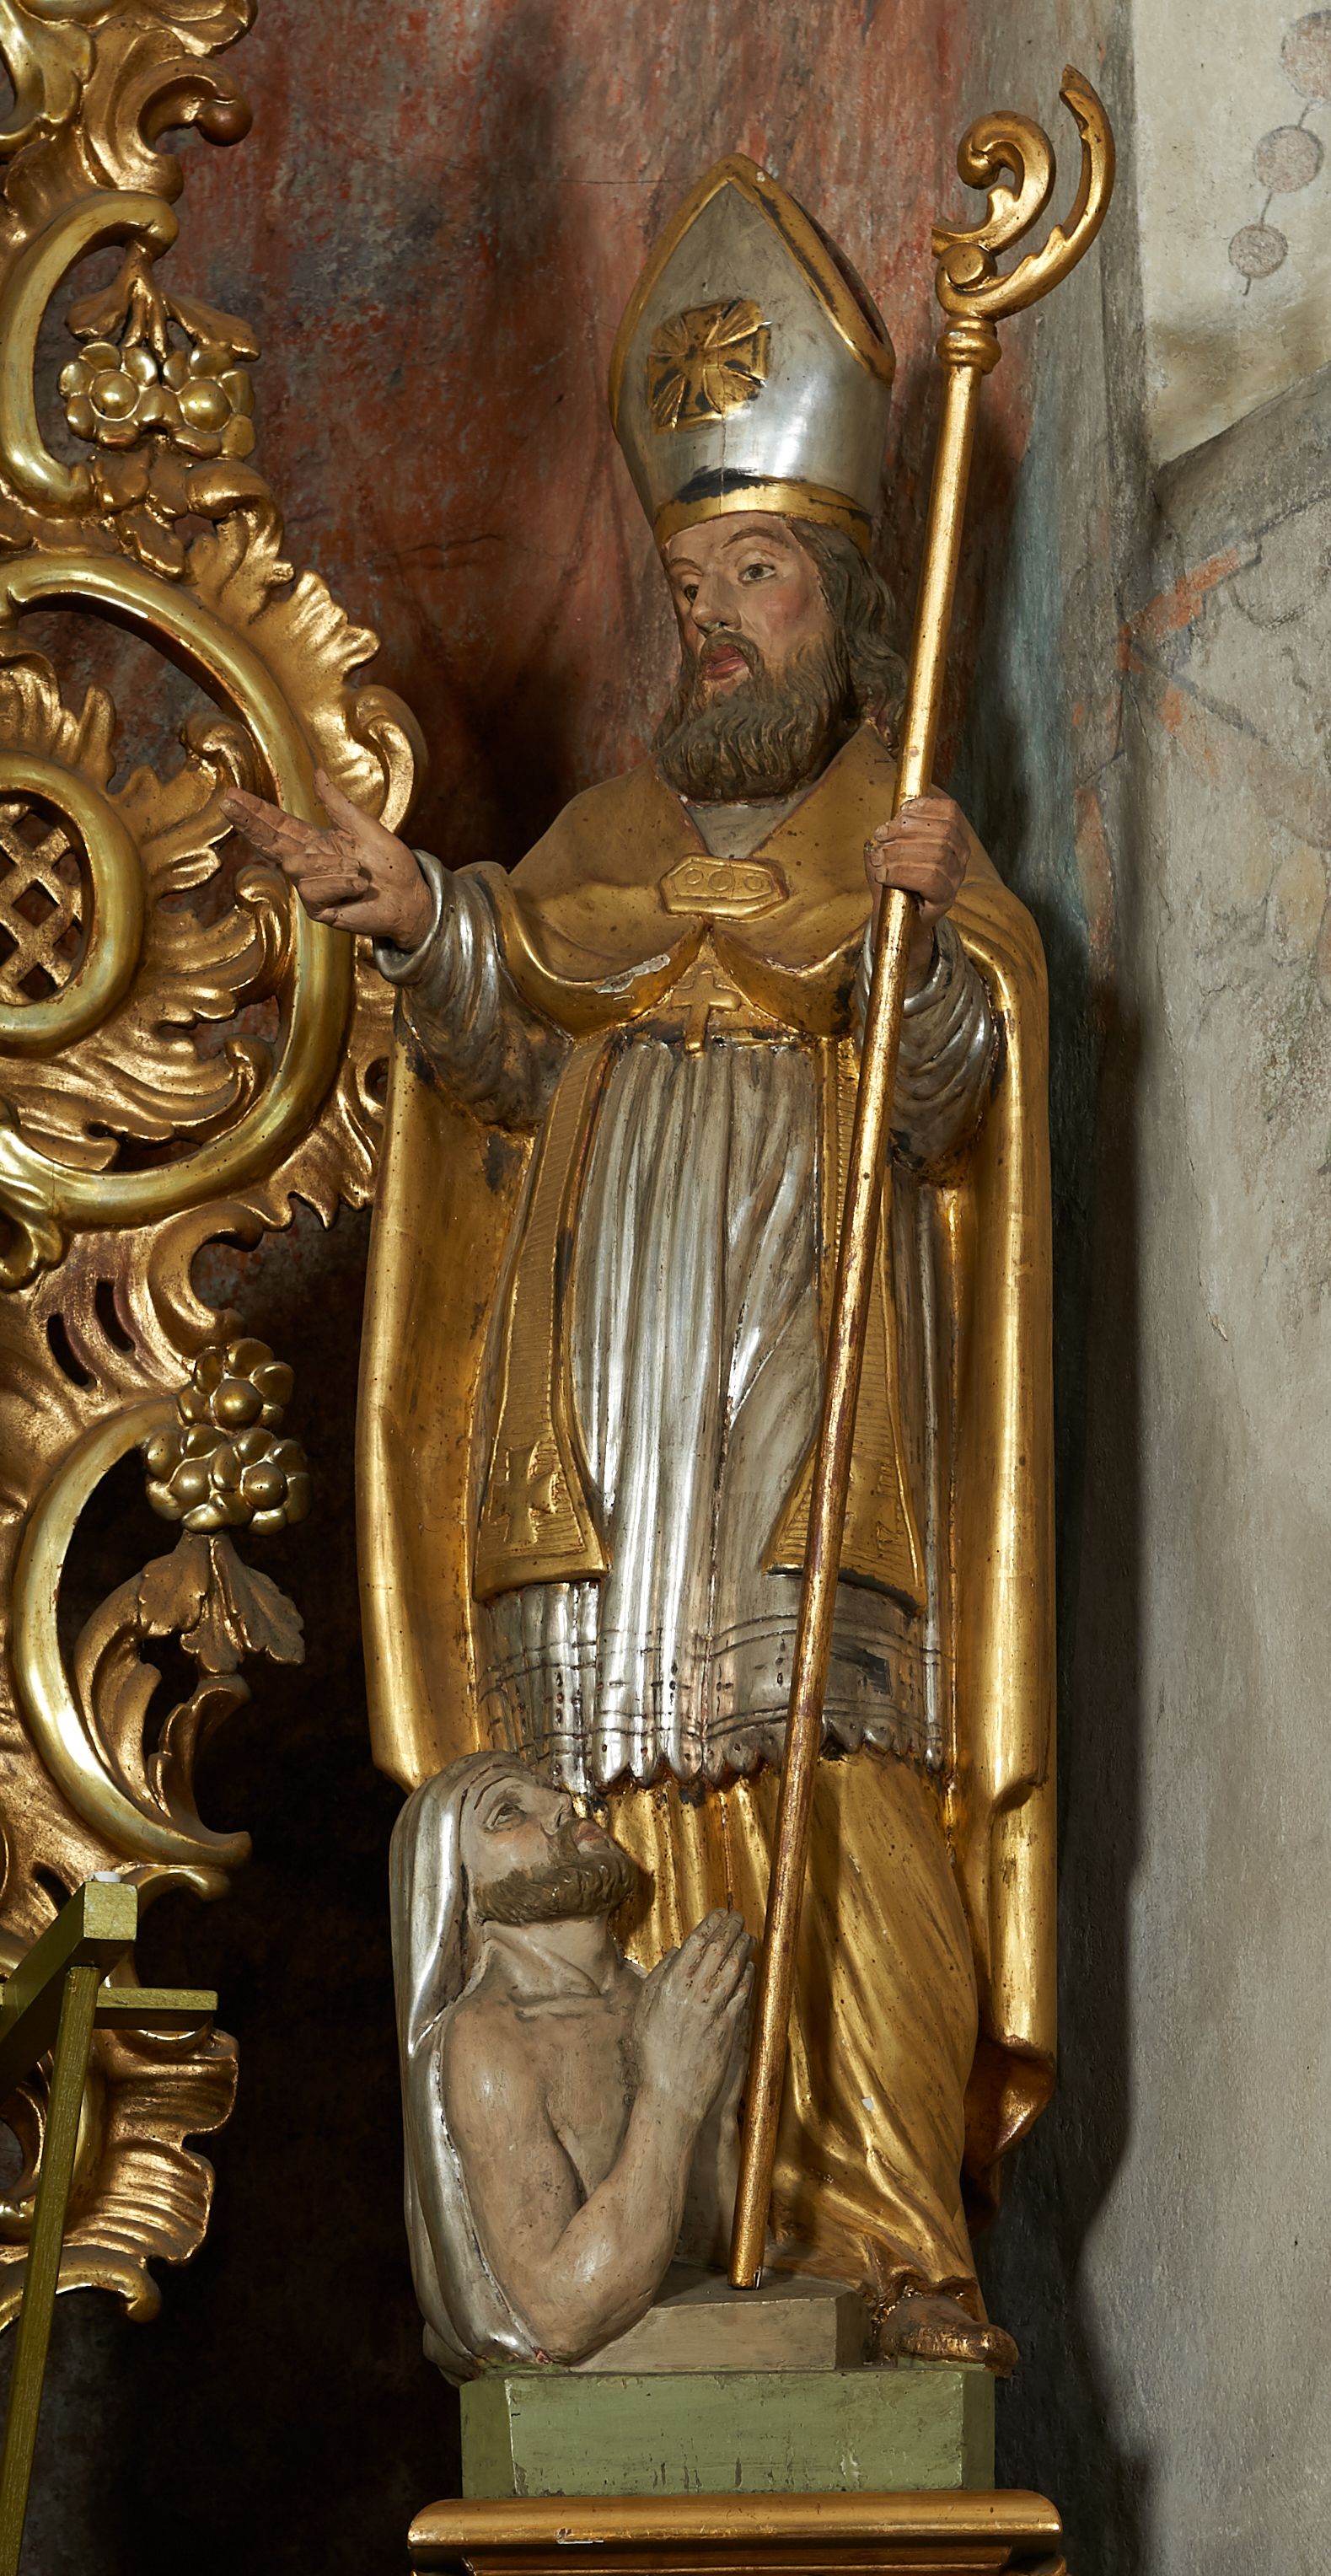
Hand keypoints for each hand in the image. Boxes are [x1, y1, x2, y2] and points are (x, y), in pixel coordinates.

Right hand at [219, 766, 434, 948]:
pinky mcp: (319, 910)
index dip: (254, 811)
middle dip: (249, 822)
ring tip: (359, 871)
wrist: (410, 896)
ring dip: (333, 865)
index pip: (277, 824)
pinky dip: (342, 883)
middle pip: (269, 842)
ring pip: (298, 866)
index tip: (230, 796)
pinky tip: (358, 888)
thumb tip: (318, 772)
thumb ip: (337, 803)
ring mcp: (310, 889)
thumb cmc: (389, 864)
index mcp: (315, 841)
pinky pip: (315, 890)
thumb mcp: (363, 826)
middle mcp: (307, 864)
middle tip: (227, 801)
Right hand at [633, 1911, 752, 2125]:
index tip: (719, 1914)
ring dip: (743, 1949)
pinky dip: (748, 1976)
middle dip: (731, 1929)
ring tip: (748, 1937)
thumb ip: (658, 1978)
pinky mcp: (729, 2027)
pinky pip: (742, 1993)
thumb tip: (676, 1952)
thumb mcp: (643, 2013)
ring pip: (734, 1968)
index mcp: (669, 1986)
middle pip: (718, 1950)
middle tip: (738, 1917)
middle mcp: (693, 1994)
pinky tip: (750, 1968)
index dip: (710, 1925)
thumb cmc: (652, 2056)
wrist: (671, 2094)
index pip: (695, 1943)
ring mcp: (713, 2010)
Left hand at [864, 792, 968, 982]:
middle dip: (905, 830)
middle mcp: (961, 855)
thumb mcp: (892, 845)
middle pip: (942, 832)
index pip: (950, 812)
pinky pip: (930, 879)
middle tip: (882, 836)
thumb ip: (895, 828)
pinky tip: (884, 874)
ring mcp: (956, 878)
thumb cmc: (895, 878)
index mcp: (954, 836)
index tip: (899, 813)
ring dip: (899, 852)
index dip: (924, 808)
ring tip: (879, 858)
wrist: (896, 915)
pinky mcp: (946, 898)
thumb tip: (893, 821)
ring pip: (936, 855)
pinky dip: (901, 873)